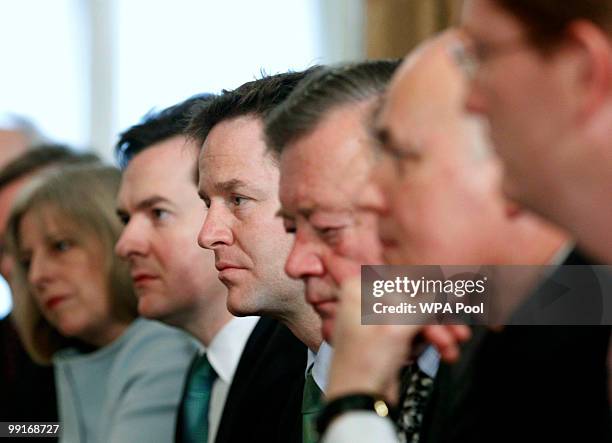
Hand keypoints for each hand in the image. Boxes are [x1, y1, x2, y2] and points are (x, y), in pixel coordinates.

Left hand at [327, 277, 470, 404]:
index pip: (404, 281)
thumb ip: (426, 304)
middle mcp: (364, 301)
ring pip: (415, 318)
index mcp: (359, 289)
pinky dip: (427, 342)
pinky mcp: (384, 340)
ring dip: (437, 333)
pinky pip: (412, 333)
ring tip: (452, 348)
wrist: (357, 402)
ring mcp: (374, 321)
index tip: (456, 296)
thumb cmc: (365, 363)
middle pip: (412, 301)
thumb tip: (448, 286)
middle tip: (460, 332)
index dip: (431, 291)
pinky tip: (441, 352)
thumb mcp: (398, 328)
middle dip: (438, 319)